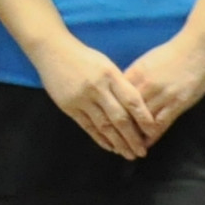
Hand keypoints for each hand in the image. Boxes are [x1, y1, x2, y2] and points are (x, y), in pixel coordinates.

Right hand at [32, 31, 152, 159]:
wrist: (51, 49)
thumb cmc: (83, 57)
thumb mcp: (106, 65)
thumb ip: (120, 84)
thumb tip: (135, 108)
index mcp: (110, 75)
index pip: (132, 100)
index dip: (143, 118)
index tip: (153, 131)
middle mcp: (97, 88)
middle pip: (119, 118)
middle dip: (132, 137)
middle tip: (141, 152)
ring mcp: (81, 98)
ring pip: (104, 126)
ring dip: (117, 142)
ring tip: (127, 154)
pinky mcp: (68, 106)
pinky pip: (87, 126)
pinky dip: (99, 138)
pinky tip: (109, 147)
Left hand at [119, 30, 204, 142]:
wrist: (198, 47)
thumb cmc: (171, 53)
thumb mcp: (146, 61)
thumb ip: (133, 77)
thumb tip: (119, 90)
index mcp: (136, 73)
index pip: (116, 96)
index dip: (109, 111)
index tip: (103, 122)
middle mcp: (146, 85)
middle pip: (126, 111)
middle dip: (118, 127)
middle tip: (112, 141)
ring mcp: (162, 95)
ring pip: (142, 121)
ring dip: (134, 135)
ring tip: (127, 147)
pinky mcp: (178, 104)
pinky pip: (161, 124)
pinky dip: (152, 135)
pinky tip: (146, 144)